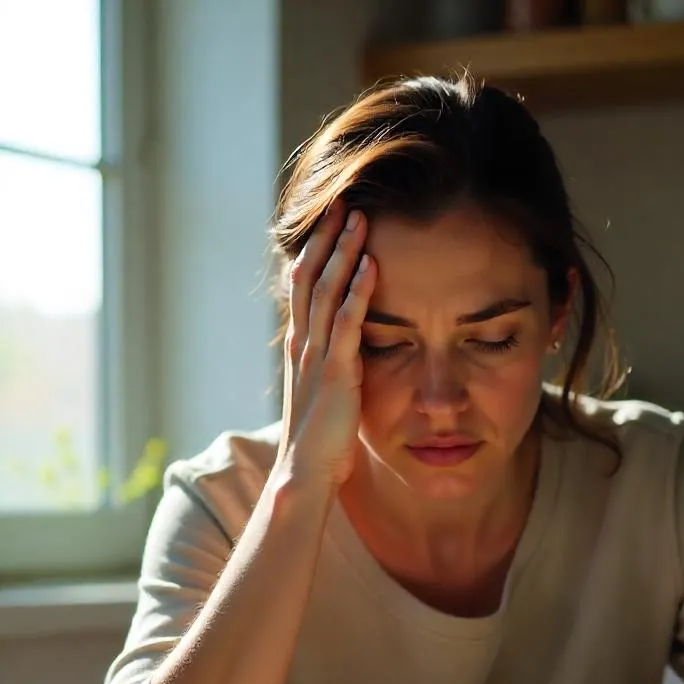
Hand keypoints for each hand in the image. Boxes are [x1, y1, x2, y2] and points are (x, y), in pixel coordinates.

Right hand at [276, 203, 376, 488]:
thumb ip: (333, 365)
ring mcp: (316, 357)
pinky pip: (346, 324)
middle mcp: (302, 345)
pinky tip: (372, 266)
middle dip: (326, 238)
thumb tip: (349, 349)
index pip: (303, 287)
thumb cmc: (320, 439)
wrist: (305, 472)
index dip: (316, 251)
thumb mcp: (325, 392)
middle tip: (342, 200)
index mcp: (300, 347)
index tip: (331, 221)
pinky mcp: (335, 374)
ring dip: (342, 253)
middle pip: (309, 277)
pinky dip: (358, 292)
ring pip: (326, 292)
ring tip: (358, 218)